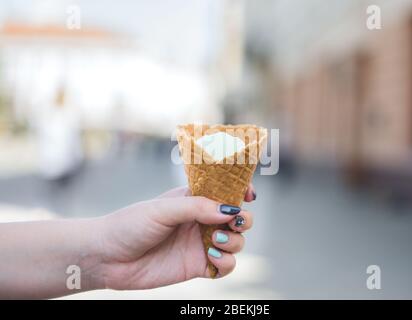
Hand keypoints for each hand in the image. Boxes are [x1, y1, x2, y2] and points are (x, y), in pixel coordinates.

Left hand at [94, 185, 256, 289]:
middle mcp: (201, 220)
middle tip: (234, 220)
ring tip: (215, 240)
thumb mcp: (163, 209)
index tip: (250, 194)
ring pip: (237, 241)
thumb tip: (230, 210)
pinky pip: (226, 266)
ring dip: (235, 240)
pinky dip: (226, 262)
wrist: (108, 258)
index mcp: (194, 199)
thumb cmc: (130, 224)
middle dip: (244, 218)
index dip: (241, 190)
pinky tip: (210, 256)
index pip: (225, 191)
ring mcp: (201, 243)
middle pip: (238, 217)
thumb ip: (197, 207)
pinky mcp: (198, 266)